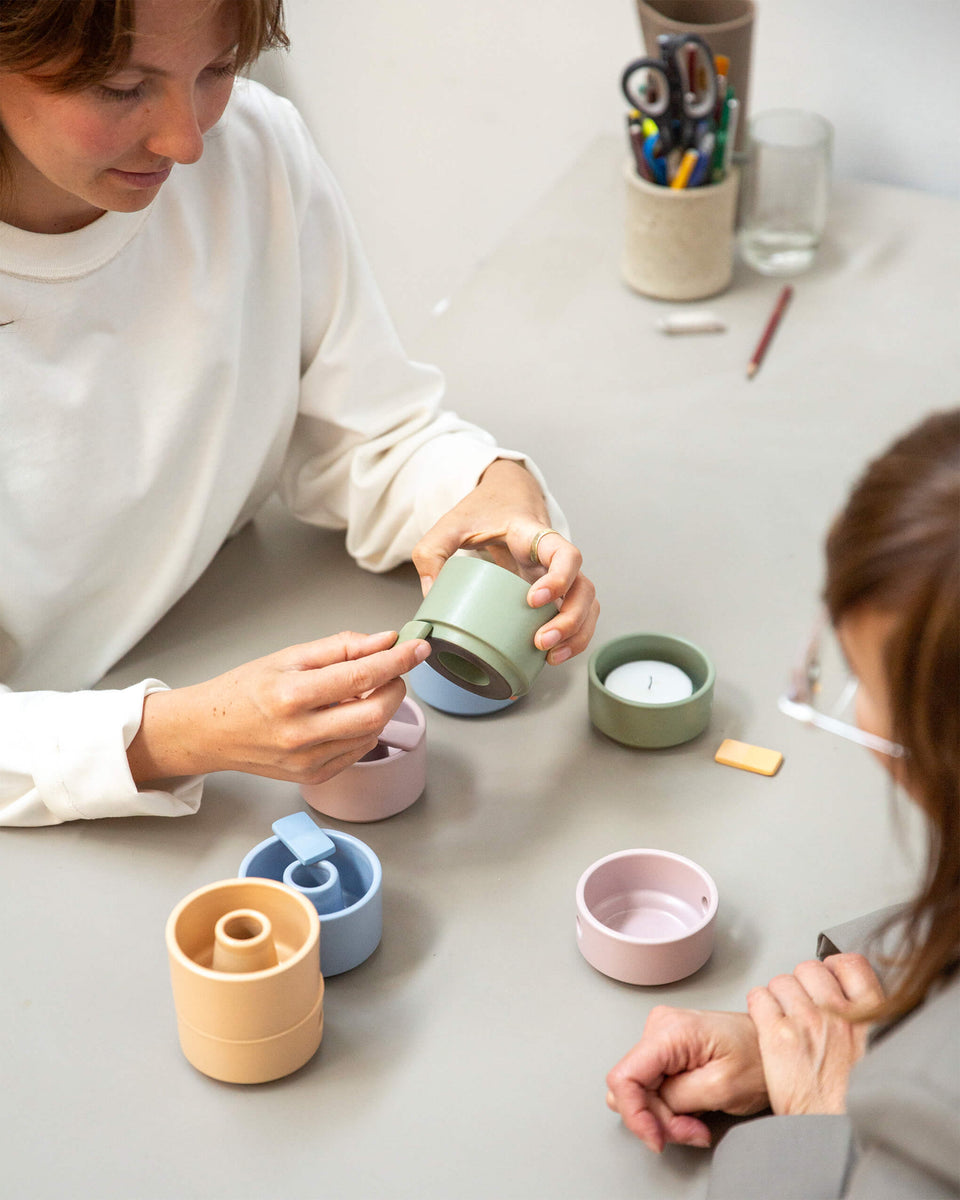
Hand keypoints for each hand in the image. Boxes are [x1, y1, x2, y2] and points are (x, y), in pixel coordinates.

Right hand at [127, 630, 430, 782]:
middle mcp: (300, 734)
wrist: (211, 731)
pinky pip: (358, 750)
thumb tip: (386, 640)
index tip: (417, 646)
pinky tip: (348, 713)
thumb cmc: (245, 690)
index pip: (362, 677)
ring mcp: (307, 761)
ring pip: (371, 732)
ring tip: (362, 689)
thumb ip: (342, 647)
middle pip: (375, 712)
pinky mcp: (313, 776)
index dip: (398, 659)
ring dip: (381, 707)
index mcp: (291, 696)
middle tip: (393, 669)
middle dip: (396, 687)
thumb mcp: (290, 656)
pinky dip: (365, 728)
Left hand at [412, 459, 598, 664]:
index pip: (565, 554)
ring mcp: (559, 574)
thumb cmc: (483, 508)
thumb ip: (432, 552)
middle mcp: (554, 557)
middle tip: (541, 641)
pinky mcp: (555, 589)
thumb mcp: (451, 523)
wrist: (504, 495)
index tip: (534, 600)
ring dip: (576, 634)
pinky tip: (552, 656)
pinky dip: (573, 637)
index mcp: (535, 535)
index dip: (559, 578)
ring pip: (588, 605)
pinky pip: (578, 613)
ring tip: (549, 656)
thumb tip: (431, 594)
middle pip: (585, 588)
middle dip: (570, 619)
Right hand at [605, 1007, 767, 1152]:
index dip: (635, 1114)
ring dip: (665, 1116)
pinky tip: (692, 1111)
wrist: (778, 1049)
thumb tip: (643, 1107)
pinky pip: (653, 1084)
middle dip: (657, 1119)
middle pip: (632, 1087)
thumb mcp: (720, 1087)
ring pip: (641, 1089)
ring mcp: (662, 1035)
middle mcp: (660, 1026)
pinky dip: (670, 1106)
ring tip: (697, 1123)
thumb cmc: (761, 1060)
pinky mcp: (668, 1047)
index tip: (657, 1138)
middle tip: (691, 1131)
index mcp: (670, 1030)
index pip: (624, 1077)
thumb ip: (675, 1097)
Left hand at [747, 953, 884, 1115]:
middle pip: (811, 968)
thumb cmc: (855, 1100)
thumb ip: (866, 1021)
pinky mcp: (777, 1036)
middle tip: (803, 1005)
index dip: (834, 969)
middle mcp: (837, 1012)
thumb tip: (853, 998)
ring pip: (782, 981)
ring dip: (780, 996)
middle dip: (804, 983)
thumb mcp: (878, 1052)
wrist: (836, 1132)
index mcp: (868, 1015)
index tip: (828, 979)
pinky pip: (759, 998)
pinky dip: (759, 1006)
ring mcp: (806, 1021)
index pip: (850, 964)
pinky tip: (767, 1024)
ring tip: (784, 1020)